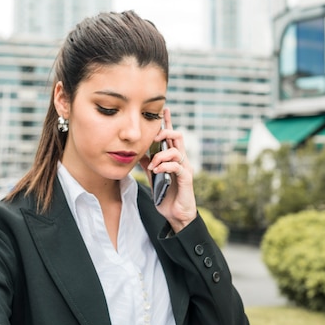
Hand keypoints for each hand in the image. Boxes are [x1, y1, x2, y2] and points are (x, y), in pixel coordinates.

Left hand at [139, 108, 196, 231]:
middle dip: (165, 132)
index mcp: (174, 158)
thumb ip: (148, 164)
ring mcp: (185, 168)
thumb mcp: (153, 177)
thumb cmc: (167, 195)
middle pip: (177, 136)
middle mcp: (181, 160)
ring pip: (176, 150)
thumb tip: (138, 152)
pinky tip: (157, 171)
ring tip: (152, 166)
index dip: (169, 122)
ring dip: (160, 155)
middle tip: (154, 137)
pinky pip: (177, 165)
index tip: (164, 109)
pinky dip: (164, 166)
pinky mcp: (187, 178)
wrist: (176, 215)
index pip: (172, 136)